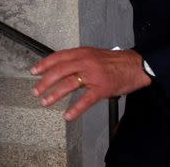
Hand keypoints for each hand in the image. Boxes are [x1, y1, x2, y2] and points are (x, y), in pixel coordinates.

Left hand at [30, 47, 151, 120]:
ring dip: (54, 94)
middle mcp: (85, 62)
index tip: (34, 71)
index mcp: (82, 53)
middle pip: (59, 71)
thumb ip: (78, 60)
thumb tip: (61, 67)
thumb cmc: (114, 61)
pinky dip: (75, 109)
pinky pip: (86, 100)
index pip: (58, 57)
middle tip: (36, 91)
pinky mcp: (102, 88)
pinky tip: (68, 116)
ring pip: (69, 84)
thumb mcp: (93, 54)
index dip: (44, 64)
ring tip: (45, 102)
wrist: (134, 65)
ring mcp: (93, 75)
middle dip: (45, 82)